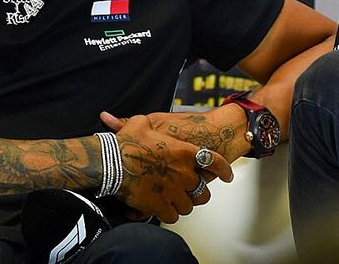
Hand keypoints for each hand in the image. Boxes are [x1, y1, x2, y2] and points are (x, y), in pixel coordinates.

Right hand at [101, 113, 232, 223]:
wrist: (111, 163)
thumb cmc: (126, 143)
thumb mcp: (141, 123)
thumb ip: (148, 123)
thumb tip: (141, 121)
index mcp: (185, 153)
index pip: (214, 162)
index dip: (223, 170)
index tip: (227, 176)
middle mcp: (184, 173)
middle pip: (202, 191)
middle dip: (197, 193)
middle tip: (190, 193)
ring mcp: (173, 191)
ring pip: (188, 206)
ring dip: (183, 205)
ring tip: (174, 202)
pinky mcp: (160, 206)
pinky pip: (172, 216)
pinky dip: (168, 215)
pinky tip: (161, 211)